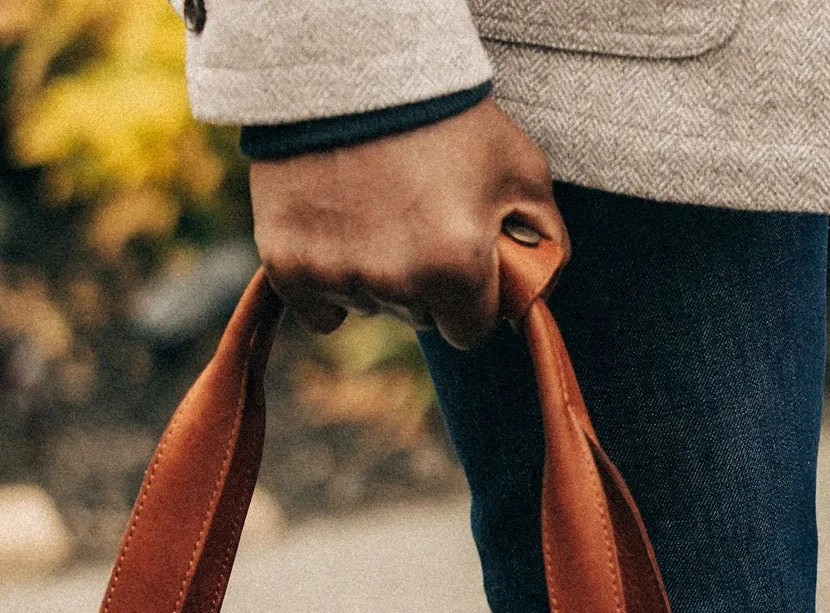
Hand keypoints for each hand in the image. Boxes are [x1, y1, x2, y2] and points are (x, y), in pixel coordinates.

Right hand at [248, 96, 565, 349]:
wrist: (350, 62)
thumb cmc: (445, 115)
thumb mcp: (521, 167)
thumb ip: (542, 240)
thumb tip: (535, 293)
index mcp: (457, 268)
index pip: (469, 331)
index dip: (470, 296)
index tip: (461, 261)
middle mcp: (396, 283)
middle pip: (417, 317)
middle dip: (423, 281)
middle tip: (416, 213)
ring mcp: (338, 275)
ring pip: (369, 306)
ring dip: (376, 273)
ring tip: (374, 204)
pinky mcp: (287, 265)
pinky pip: (319, 306)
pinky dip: (329, 277)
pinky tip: (337, 226)